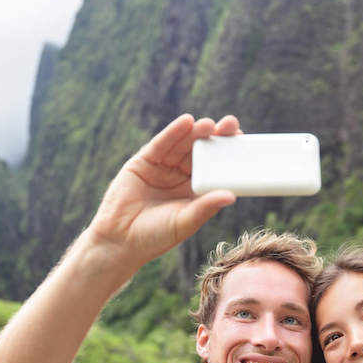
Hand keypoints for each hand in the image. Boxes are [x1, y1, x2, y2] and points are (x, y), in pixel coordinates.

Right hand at [86, 114, 239, 271]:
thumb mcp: (185, 222)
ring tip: (208, 124)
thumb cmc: (155, 237)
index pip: (216, 167)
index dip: (228, 153)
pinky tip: (186, 122)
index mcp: (195, 190)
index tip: (243, 141)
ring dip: (196, 132)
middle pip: (201, 151)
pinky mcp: (144, 161)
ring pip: (182, 144)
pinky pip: (161, 144)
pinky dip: (173, 132)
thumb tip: (231, 196)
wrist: (119, 240)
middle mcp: (181, 176)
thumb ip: (205, 207)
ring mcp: (163, 167)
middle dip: (215, 137)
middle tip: (231, 125)